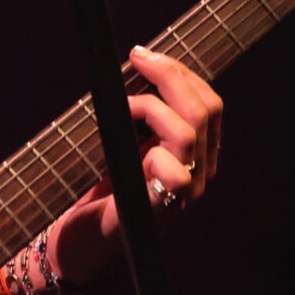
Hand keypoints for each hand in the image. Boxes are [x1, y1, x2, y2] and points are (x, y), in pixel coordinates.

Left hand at [52, 44, 224, 285]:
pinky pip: (177, 175)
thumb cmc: (103, 188)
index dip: (180, 72)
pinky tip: (128, 151)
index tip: (143, 54)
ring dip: (153, 107)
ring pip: (191, 133)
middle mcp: (201, 171)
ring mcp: (187, 193)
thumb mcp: (126, 141)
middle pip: (208, 109)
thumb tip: (137, 64)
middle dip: (170, 75)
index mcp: (198, 151)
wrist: (84, 240)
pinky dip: (152, 152)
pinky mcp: (163, 210)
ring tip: (125, 106)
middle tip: (137, 59)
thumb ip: (140, 113)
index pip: (209, 102)